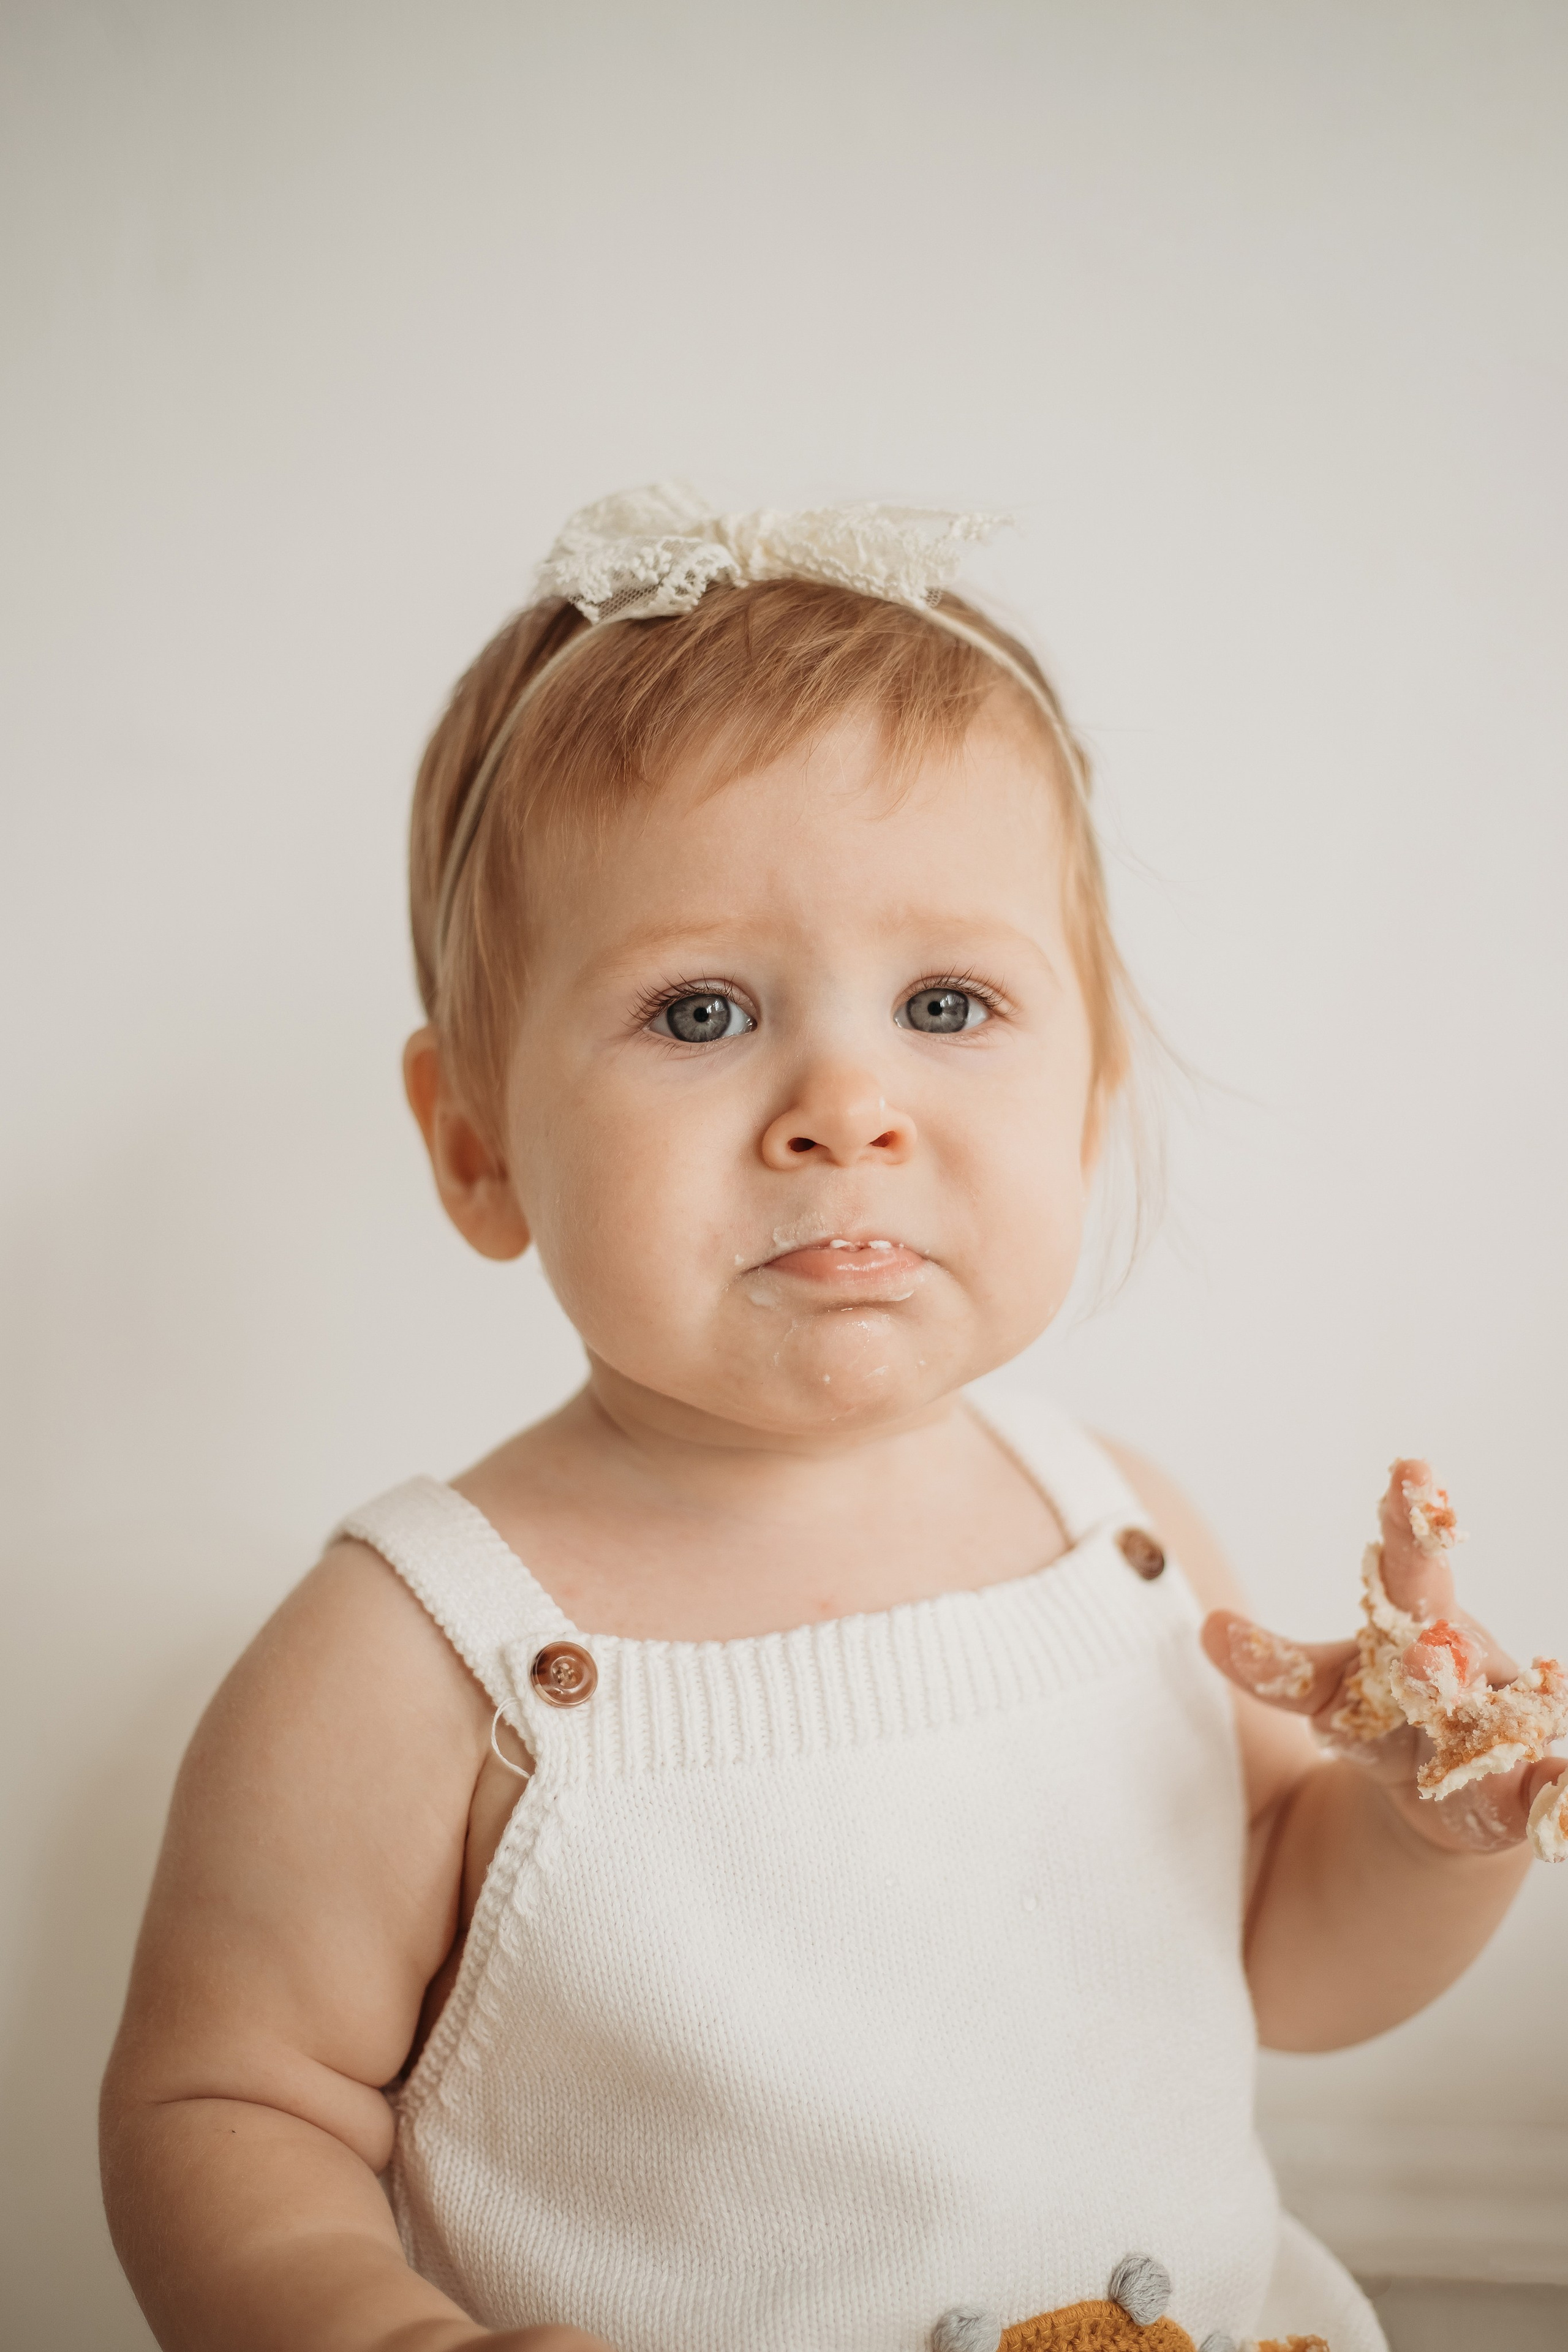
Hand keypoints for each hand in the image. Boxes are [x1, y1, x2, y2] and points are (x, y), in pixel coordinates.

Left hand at [1202, 1456, 1566, 1854]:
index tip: (1410, 1467)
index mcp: (1418, 1623)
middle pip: (1446, 1625)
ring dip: (1494, 1691)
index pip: (1408, 1564)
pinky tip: (1562, 1793)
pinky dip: (1559, 1793)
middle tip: (1415, 1564)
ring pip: (1498, 1707)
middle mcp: (1466, 1664)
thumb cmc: (1383, 1714)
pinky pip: (1542, 1795)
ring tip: (1491, 1678)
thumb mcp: (1325, 1690)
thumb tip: (1209, 1626)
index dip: (1410, 1517)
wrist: (1441, 1796)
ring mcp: (1495, 1728)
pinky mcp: (1515, 1799)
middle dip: (1429, 1582)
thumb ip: (1275, 1667)